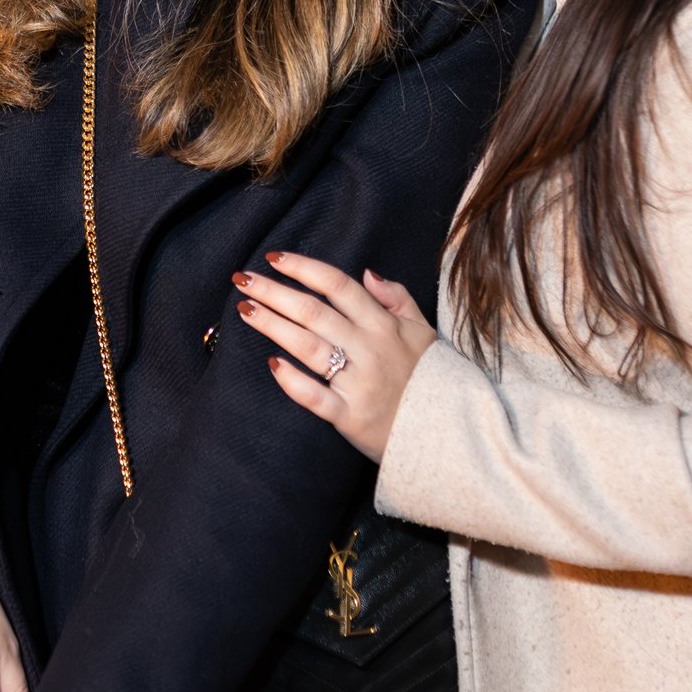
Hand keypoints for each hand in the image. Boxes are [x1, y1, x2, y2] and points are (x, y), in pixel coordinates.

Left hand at [236, 252, 435, 461]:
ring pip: (309, 348)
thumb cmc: (432, 378)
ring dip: (273, 326)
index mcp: (383, 325)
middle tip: (242, 280)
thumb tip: (368, 272)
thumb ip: (398, 298)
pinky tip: (272, 365)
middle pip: (314, 311)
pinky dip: (293, 382)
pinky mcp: (350, 417)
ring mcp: (359, 383)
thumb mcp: (424, 331)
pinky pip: (316, 398)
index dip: (304, 268)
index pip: (338, 285)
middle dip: (274, 292)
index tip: (274, 258)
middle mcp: (369, 348)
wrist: (449, 432)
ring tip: (245, 310)